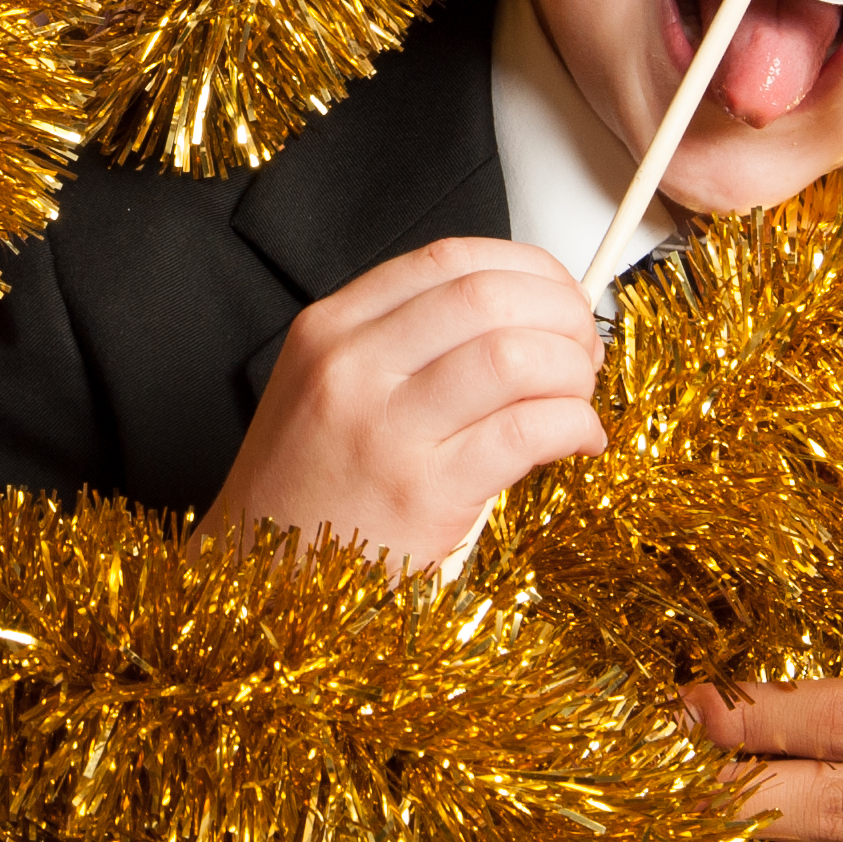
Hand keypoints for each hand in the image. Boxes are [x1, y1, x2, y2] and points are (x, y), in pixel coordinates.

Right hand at [202, 238, 606, 569]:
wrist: (261, 582)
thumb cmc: (306, 490)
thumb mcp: (325, 385)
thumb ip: (403, 342)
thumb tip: (521, 315)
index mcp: (329, 328)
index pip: (449, 259)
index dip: (525, 268)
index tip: (558, 293)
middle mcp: (352, 366)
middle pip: (488, 297)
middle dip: (560, 314)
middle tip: (581, 347)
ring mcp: (385, 429)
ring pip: (515, 357)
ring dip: (572, 371)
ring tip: (577, 396)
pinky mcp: (424, 493)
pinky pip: (528, 432)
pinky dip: (575, 427)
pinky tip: (579, 441)